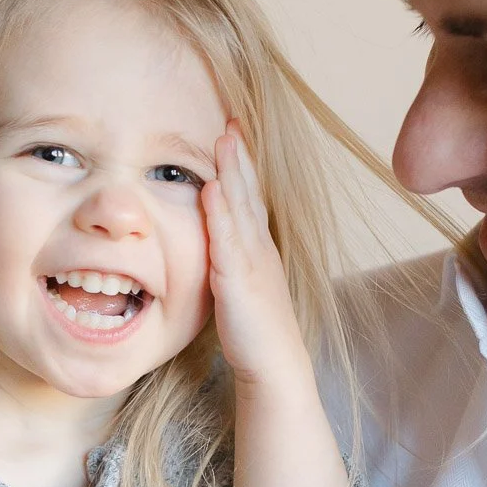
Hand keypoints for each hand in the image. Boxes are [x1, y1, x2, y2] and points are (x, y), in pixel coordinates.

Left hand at [201, 121, 310, 389]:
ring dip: (233, 172)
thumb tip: (217, 245)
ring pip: (241, 209)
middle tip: (231, 121)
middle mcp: (259, 249)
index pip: (249, 199)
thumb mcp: (244, 287)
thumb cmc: (255, 332)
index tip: (233, 133)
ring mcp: (252, 263)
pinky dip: (220, 213)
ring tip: (224, 139)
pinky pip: (228, 241)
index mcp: (259, 250)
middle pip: (249, 193)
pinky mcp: (239, 281)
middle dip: (240, 156)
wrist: (275, 366)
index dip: (242, 166)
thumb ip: (231, 262)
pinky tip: (211, 190)